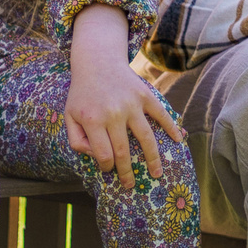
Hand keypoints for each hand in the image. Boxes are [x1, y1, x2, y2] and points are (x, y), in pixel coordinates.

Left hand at [63, 3, 181, 190]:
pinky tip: (178, 140)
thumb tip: (93, 156)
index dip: (107, 167)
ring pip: (145, 138)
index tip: (109, 170)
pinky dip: (171, 127)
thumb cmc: (83, 94)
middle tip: (131, 185)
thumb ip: (76, 140)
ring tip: (157, 174)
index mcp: (93, 120)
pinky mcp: (144, 95)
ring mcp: (131, 104)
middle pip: (124, 152)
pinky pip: (160, 114)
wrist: (97, 62)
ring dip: (153, 159)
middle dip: (128, 172)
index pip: (103, 154)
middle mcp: (113, 114)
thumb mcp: (70, 116)